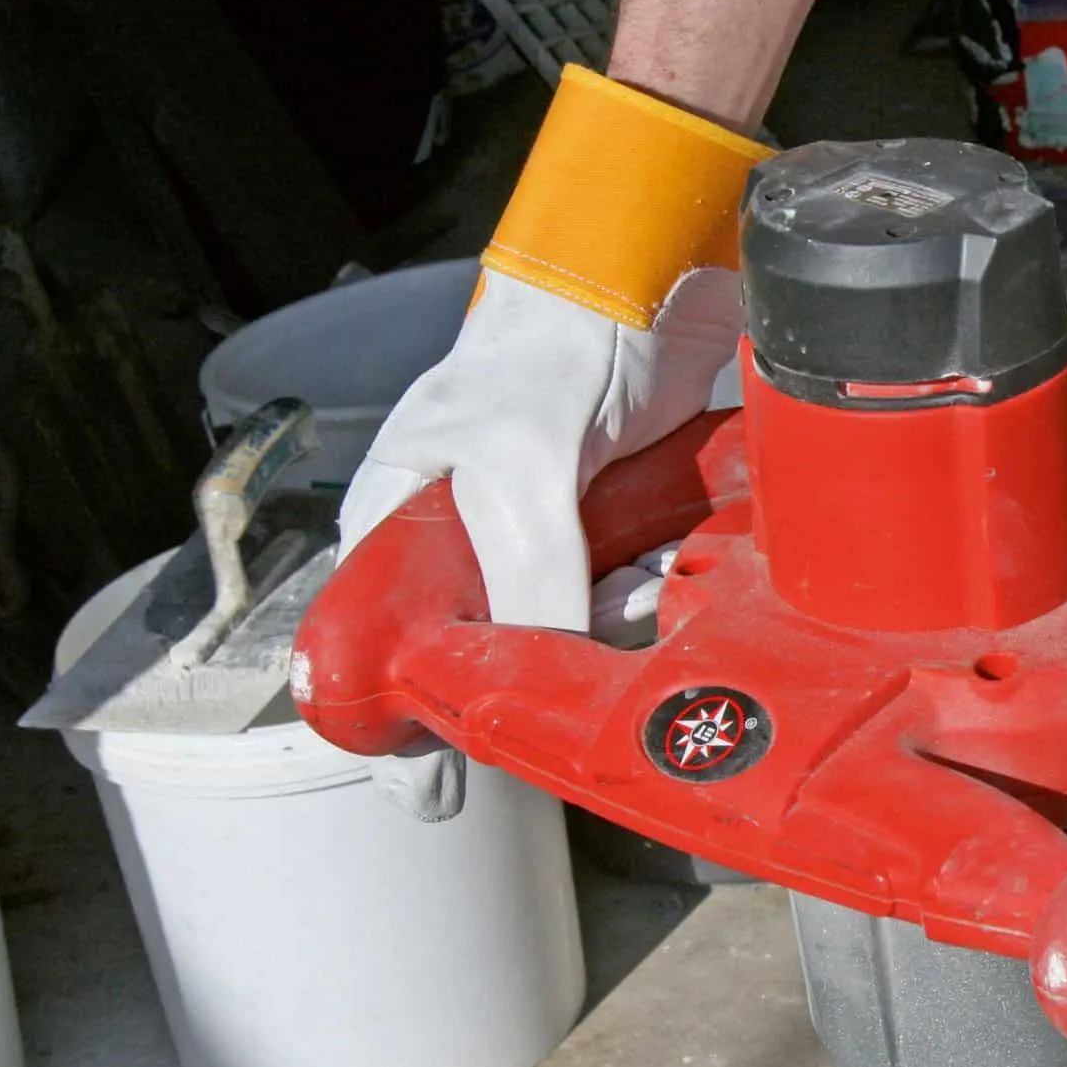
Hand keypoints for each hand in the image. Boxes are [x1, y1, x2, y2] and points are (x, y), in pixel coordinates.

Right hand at [336, 66, 769, 819]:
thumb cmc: (551, 341)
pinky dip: (667, 596)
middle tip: (583, 683)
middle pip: (492, 650)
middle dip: (540, 676)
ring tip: (648, 597)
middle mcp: (476, 535)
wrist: (658, 266)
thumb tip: (545, 682)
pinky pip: (646, 592)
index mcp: (406, 518)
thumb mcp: (518, 463)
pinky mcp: (632, 520)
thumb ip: (529, 571)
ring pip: (580, 631)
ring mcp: (557, 532)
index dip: (402, 725)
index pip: (379, 644)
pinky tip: (686, 576)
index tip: (439, 801)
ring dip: (621, 634)